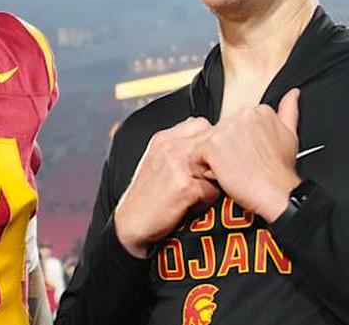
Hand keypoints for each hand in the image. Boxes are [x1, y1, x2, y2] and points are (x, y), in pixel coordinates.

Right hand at [114, 116, 220, 257]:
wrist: (131, 224)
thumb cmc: (147, 196)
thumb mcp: (157, 160)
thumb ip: (178, 145)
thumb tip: (206, 140)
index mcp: (163, 138)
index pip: (201, 124)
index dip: (207, 145)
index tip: (200, 161)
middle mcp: (170, 146)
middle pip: (213, 145)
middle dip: (213, 162)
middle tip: (199, 180)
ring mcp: (177, 164)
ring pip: (217, 167)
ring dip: (211, 181)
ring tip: (193, 193)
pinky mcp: (185, 186)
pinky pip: (213, 190)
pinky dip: (206, 201)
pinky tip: (188, 205)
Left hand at [192, 88, 302, 222]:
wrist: (277, 194)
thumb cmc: (280, 172)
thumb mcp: (290, 136)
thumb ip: (289, 110)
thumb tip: (293, 94)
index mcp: (258, 110)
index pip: (233, 124)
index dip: (237, 144)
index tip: (248, 155)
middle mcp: (241, 115)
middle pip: (218, 132)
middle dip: (224, 151)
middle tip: (240, 166)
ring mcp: (226, 129)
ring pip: (205, 143)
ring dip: (213, 160)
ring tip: (232, 172)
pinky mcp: (212, 145)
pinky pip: (195, 157)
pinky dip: (202, 170)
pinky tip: (221, 177)